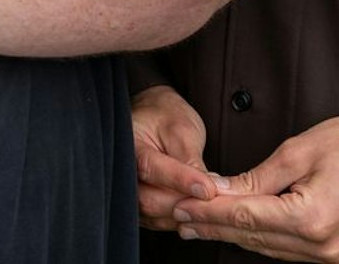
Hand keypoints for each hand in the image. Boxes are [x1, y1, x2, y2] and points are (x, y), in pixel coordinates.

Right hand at [133, 85, 227, 230]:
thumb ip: (190, 160)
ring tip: (210, 203)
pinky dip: (180, 219)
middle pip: (150, 199)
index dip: (181, 180)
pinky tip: (198, 209)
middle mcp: (122, 173)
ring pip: (155, 215)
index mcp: (128, 145)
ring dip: (185, 214)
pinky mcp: (138, 207)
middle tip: (216, 199)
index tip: (208, 189)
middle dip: (186, 202)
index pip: (151, 168)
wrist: (154, 119)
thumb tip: (207, 191)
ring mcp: (127, 193)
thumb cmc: (165, 118)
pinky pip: (158, 221)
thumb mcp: (181, 130)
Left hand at [170, 113, 338, 263]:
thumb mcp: (298, 151)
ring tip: (198, 224)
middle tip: (179, 218)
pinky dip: (259, 239)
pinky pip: (285, 251)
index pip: (246, 217)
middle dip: (214, 225)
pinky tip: (237, 229)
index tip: (180, 206)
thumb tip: (217, 191)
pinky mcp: (334, 256)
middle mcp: (322, 247)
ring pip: (267, 248)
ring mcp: (330, 257)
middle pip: (253, 238)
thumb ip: (255, 178)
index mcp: (313, 218)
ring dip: (232, 235)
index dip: (209, 212)